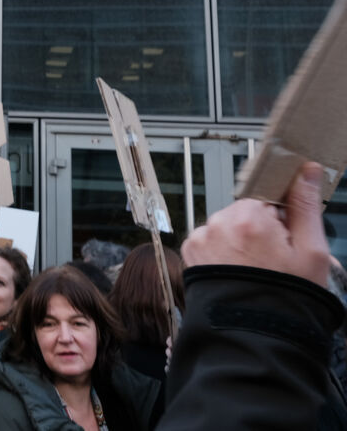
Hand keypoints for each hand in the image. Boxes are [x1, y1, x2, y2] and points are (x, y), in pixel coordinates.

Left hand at [181, 162, 330, 287]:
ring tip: (252, 270)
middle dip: (258, 231)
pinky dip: (221, 252)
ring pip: (227, 227)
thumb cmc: (288, 295)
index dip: (279, 222)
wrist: (257, 333)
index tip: (284, 240)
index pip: (267, 200)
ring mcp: (201, 237)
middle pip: (244, 213)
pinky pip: (210, 240)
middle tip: (271, 261)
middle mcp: (219, 222)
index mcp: (250, 217)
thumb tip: (306, 169)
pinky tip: (235, 272)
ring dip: (238, 242)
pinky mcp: (190, 251)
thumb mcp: (311, 250)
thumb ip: (305, 204)